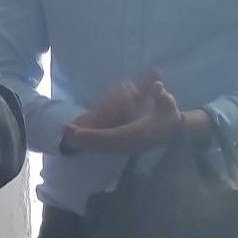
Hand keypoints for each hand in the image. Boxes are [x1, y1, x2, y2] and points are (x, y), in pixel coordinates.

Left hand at [61, 72, 202, 154]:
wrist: (172, 133)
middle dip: (82, 139)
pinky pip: (103, 149)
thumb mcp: (168, 104)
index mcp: (137, 134)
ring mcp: (125, 149)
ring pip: (100, 148)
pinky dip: (89, 144)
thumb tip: (158, 87)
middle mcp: (128, 145)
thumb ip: (162, 96)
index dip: (93, 136)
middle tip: (64, 130)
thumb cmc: (168, 116)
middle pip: (101, 145)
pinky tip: (77, 139)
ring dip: (83, 142)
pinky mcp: (123, 149)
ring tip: (66, 134)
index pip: (110, 136)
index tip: (77, 132)